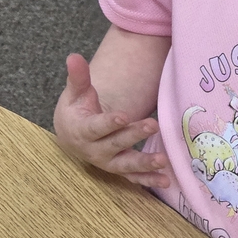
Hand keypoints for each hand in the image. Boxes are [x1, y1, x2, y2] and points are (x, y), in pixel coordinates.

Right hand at [53, 53, 170, 188]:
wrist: (71, 135)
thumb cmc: (76, 110)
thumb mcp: (75, 93)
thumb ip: (78, 77)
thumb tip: (73, 57)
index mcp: (82, 131)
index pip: (97, 127)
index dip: (109, 123)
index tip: (124, 116)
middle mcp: (94, 150)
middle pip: (116, 144)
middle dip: (134, 136)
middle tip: (153, 125)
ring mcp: (108, 162)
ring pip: (126, 165)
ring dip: (144, 164)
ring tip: (162, 160)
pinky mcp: (119, 170)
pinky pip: (134, 177)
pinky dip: (149, 180)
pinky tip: (165, 181)